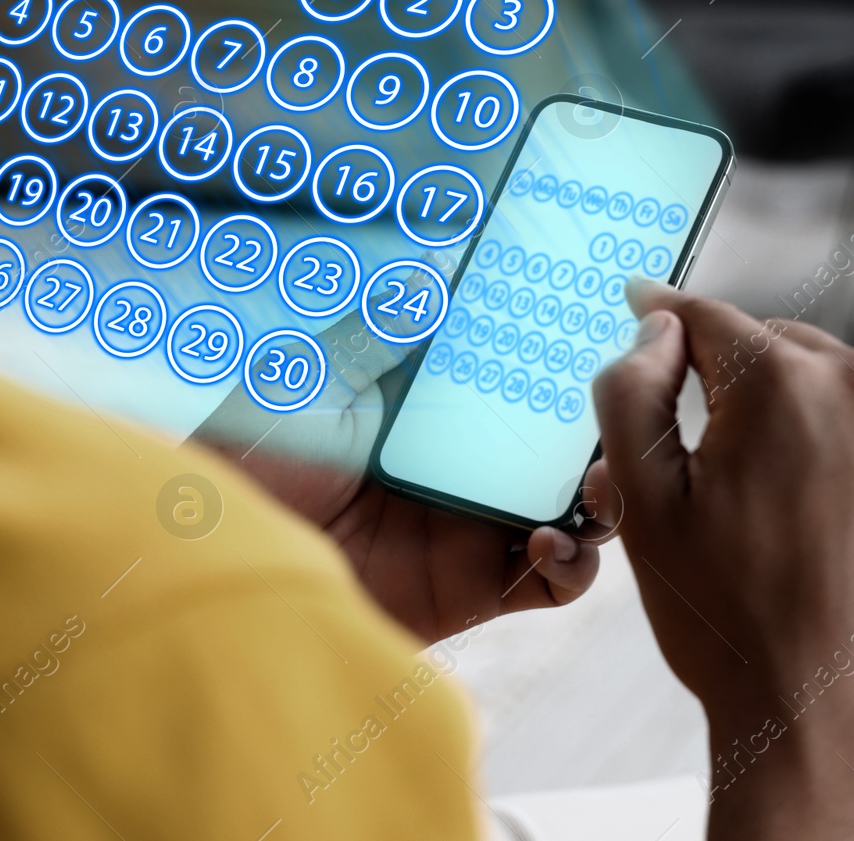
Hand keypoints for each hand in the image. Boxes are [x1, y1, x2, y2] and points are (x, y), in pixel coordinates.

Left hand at [191, 309, 605, 643]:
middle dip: (609, 427)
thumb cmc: (253, 456)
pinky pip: (552, 582)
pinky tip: (548, 538)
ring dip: (605, 493)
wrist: (220, 555)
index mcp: (435, 410)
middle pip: (562, 445)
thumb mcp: (315, 378)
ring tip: (596, 478)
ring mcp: (475, 528)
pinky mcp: (474, 588)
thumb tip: (435, 266)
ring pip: (577, 510)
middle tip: (634, 404)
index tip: (610, 329)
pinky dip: (574, 562)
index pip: (519, 380)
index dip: (566, 359)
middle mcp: (466, 467)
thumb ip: (381, 331)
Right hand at [592, 279, 853, 839]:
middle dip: (734, 385)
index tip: (642, 306)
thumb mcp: (642, 507)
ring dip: (799, 421)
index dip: (663, 317)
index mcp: (781, 384)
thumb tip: (656, 326)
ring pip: (836, 391)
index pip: (706, 319)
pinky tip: (830, 523)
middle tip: (703, 460)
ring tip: (774, 508)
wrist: (831, 726)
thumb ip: (630, 392)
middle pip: (775, 350)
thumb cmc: (729, 621)